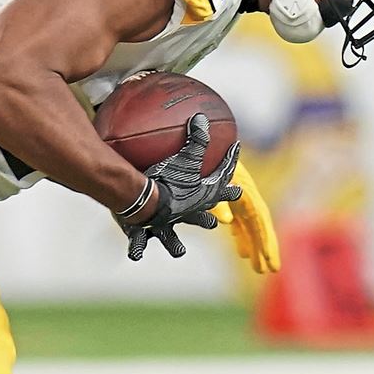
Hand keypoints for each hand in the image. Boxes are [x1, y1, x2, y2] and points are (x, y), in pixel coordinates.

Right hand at [116, 113, 241, 261]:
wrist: (143, 204)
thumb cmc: (167, 181)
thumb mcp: (184, 158)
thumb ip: (196, 139)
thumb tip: (202, 117)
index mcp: (199, 198)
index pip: (222, 182)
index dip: (230, 171)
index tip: (238, 167)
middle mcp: (185, 215)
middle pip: (203, 217)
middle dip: (209, 218)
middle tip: (218, 221)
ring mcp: (165, 227)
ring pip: (173, 239)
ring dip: (175, 244)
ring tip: (178, 250)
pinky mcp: (143, 233)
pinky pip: (139, 243)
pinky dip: (137, 249)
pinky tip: (135, 256)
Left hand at [211, 160, 279, 272]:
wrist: (200, 138)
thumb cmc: (204, 158)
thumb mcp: (211, 177)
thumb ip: (217, 199)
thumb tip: (227, 222)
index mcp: (244, 192)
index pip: (260, 223)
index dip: (266, 244)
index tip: (272, 264)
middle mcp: (244, 194)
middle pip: (258, 224)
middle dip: (265, 247)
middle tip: (270, 269)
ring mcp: (236, 193)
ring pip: (249, 222)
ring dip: (253, 243)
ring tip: (256, 265)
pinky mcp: (226, 191)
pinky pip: (238, 215)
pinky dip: (241, 230)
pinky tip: (241, 244)